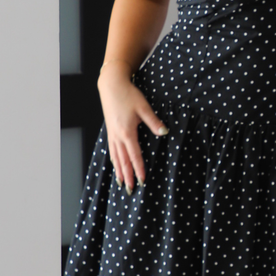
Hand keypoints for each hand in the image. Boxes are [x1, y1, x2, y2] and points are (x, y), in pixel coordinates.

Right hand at [97, 66, 167, 191]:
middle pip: (123, 161)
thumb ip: (154, 122)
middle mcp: (118, 136)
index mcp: (127, 132)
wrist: (111, 85)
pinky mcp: (110, 131)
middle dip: (128, 176)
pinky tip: (115, 166)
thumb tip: (165, 132)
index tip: (143, 181)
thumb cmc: (128, 94)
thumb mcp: (144, 107)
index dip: (139, 169)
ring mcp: (112, 134)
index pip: (135, 156)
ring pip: (115, 157)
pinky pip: (111, 150)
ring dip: (119, 171)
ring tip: (122, 183)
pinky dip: (114, 161)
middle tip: (131, 190)